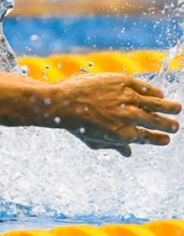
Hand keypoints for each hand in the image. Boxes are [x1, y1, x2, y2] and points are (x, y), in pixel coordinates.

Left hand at [54, 73, 180, 156]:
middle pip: (155, 121)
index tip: (166, 140)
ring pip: (155, 103)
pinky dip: (153, 92)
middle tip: (175, 127)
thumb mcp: (94, 141)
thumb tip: (128, 153)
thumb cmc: (75, 124)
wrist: (62, 102)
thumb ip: (114, 146)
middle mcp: (129, 117)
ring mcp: (128, 98)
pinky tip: (159, 95)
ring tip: (177, 109)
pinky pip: (144, 88)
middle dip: (167, 125)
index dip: (157, 139)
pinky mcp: (123, 82)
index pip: (147, 138)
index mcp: (124, 134)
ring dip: (167, 107)